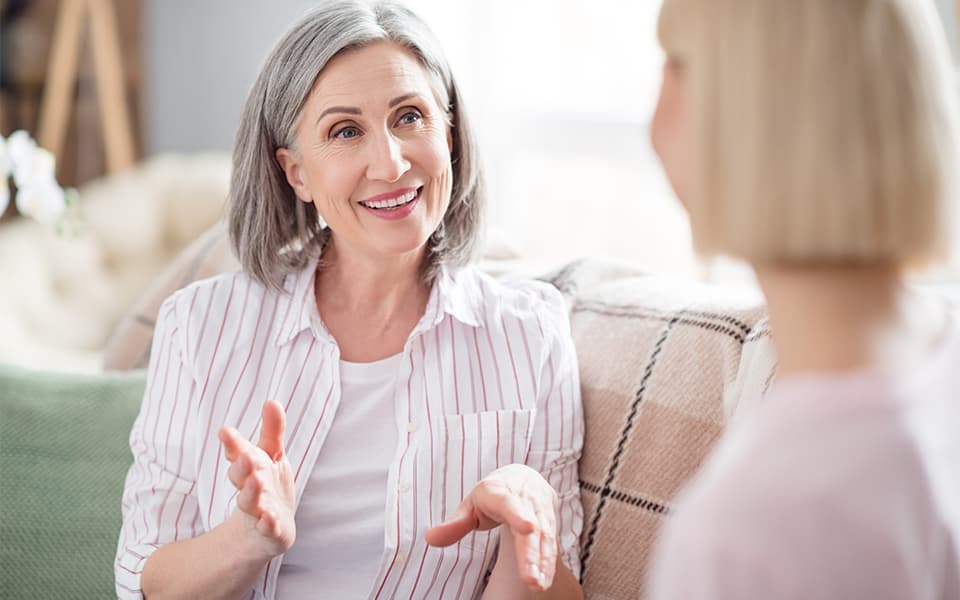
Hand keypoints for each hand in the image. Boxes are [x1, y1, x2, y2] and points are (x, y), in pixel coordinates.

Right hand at [218, 400, 296, 558]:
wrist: (267, 529)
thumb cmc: (267, 484)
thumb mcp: (271, 455)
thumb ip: (271, 430)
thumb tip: (272, 400)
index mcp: (248, 468)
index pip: (237, 453)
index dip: (232, 443)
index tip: (225, 431)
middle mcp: (249, 488)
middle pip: (242, 476)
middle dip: (242, 466)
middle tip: (245, 456)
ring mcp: (258, 510)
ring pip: (251, 502)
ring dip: (252, 492)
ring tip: (256, 481)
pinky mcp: (270, 530)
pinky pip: (268, 528)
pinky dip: (267, 523)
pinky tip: (269, 518)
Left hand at [425, 464, 558, 592]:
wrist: (522, 478)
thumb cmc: (491, 496)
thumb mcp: (470, 505)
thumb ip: (454, 524)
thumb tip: (430, 539)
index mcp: (499, 491)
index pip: (509, 503)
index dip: (518, 515)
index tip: (527, 527)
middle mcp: (524, 498)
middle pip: (530, 526)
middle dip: (530, 553)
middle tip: (529, 579)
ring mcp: (540, 509)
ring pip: (544, 536)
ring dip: (542, 562)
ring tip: (537, 585)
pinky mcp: (550, 521)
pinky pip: (551, 543)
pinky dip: (548, 563)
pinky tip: (544, 581)